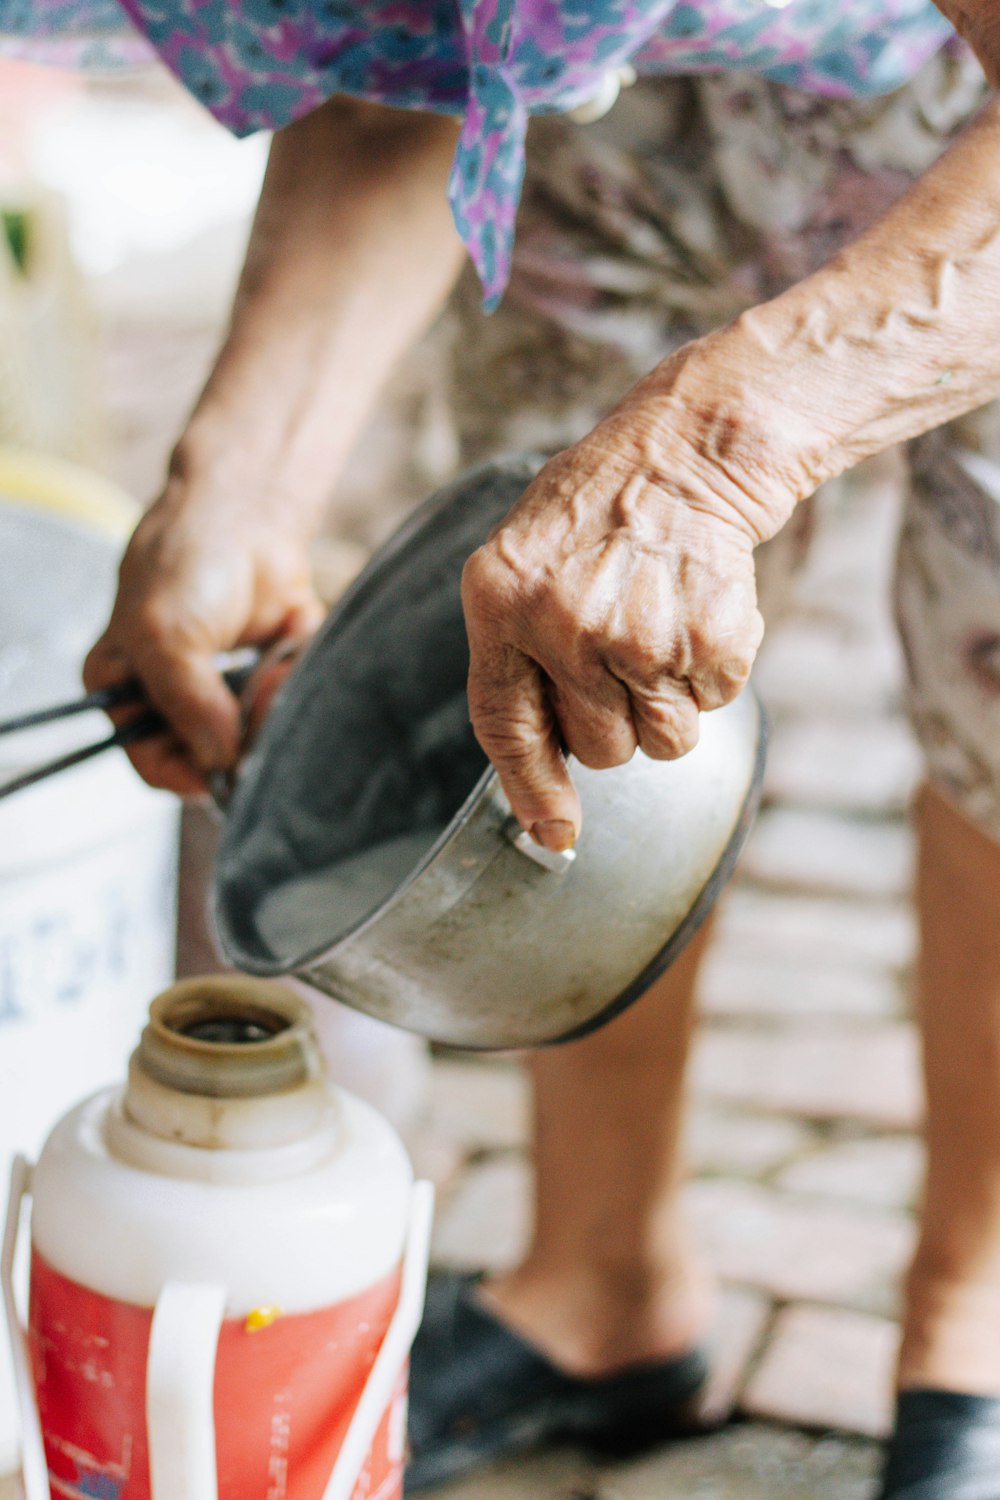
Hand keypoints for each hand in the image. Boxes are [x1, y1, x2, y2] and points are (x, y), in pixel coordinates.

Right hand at [84, 488, 322, 794]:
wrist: (247, 511)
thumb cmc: (187, 563)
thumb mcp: (166, 637)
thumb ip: (188, 703)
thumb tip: (220, 761)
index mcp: (127, 693)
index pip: (153, 763)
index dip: (188, 772)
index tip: (226, 762)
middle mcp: (175, 699)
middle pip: (213, 756)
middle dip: (241, 731)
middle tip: (256, 694)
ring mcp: (225, 691)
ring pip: (258, 736)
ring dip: (272, 702)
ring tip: (272, 659)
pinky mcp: (269, 677)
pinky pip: (290, 703)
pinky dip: (295, 677)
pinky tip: (290, 638)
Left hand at [461, 380, 787, 850]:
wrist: (690, 448)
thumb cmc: (603, 508)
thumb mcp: (524, 560)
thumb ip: (518, 651)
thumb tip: (540, 764)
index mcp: (499, 601)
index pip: (503, 726)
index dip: (530, 790)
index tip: (554, 835)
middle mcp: (561, 624)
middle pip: (599, 749)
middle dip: (618, 721)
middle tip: (628, 652)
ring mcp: (635, 633)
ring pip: (663, 740)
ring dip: (671, 703)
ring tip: (663, 626)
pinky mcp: (705, 637)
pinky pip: (716, 703)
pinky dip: (716, 670)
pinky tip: (697, 609)